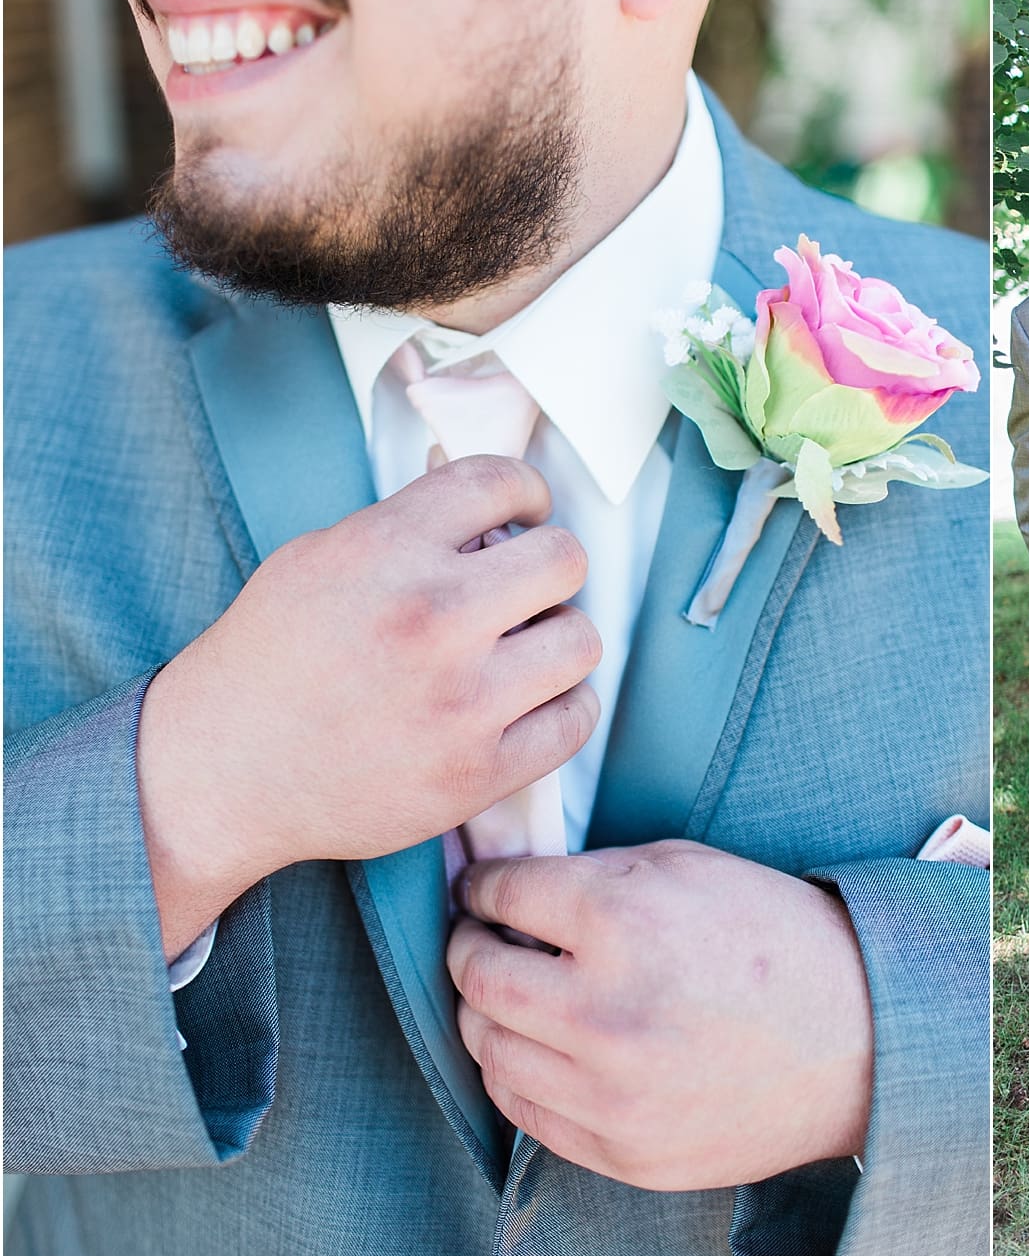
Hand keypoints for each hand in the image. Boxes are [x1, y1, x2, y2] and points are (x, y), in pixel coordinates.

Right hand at [136, 456, 599, 954]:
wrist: (220, 773)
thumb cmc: (268, 661)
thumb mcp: (317, 557)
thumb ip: (407, 528)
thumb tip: (498, 516)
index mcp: (386, 550)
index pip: (504, 482)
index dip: (527, 493)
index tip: (525, 515)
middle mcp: (431, 619)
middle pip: (566, 559)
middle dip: (550, 566)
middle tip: (526, 587)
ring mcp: (461, 701)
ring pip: (582, 640)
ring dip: (557, 640)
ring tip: (522, 650)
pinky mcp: (477, 772)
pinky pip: (576, 720)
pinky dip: (561, 706)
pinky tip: (528, 703)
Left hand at [449, 840, 874, 1189]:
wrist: (858, 1040)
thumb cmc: (777, 941)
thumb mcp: (689, 866)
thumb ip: (594, 870)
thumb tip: (511, 882)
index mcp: (623, 918)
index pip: (502, 895)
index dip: (484, 886)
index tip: (483, 890)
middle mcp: (603, 1007)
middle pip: (477, 974)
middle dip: (469, 945)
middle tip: (482, 937)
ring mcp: (609, 1089)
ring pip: (488, 1047)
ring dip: (486, 1013)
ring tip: (511, 994)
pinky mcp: (620, 1148)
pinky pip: (524, 1110)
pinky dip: (516, 1072)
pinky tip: (540, 1047)